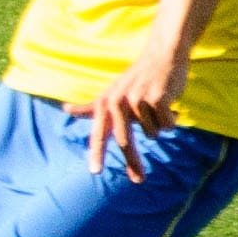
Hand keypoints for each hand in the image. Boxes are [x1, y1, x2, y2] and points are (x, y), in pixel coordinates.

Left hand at [85, 53, 186, 183]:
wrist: (162, 56)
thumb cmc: (136, 78)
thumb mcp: (111, 92)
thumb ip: (92, 106)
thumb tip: (66, 109)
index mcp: (105, 103)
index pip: (99, 133)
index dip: (96, 152)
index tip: (95, 172)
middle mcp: (117, 102)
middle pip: (126, 142)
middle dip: (133, 163)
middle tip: (139, 180)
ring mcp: (137, 100)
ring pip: (153, 133)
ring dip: (159, 124)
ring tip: (157, 105)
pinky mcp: (157, 99)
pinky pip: (168, 126)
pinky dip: (172, 119)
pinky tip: (169, 102)